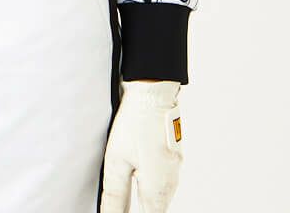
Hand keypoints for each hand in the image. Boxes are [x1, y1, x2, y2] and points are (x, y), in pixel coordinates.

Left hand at [101, 79, 183, 212]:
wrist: (154, 90)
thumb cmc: (136, 122)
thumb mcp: (116, 161)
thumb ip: (115, 195)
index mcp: (158, 190)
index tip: (120, 210)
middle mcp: (171, 183)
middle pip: (155, 208)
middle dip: (138, 209)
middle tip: (119, 203)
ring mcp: (174, 169)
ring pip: (159, 195)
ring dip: (144, 198)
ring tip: (127, 189)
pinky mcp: (172, 156)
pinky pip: (163, 179)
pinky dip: (149, 183)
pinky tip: (137, 173)